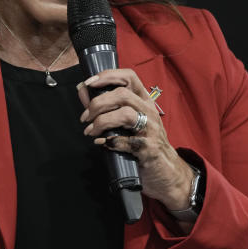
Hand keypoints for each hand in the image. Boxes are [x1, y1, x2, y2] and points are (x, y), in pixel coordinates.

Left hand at [77, 69, 193, 213]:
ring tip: (90, 132)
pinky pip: (128, 141)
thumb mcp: (125, 122)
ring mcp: (152, 129)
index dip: (107, 76)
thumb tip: (82, 90)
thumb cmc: (141, 143)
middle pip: (122, 95)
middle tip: (85, 118)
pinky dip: (111, 141)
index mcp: (143, 100)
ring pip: (125, 114)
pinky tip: (103, 143)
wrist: (165, 172)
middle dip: (97, 104)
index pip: (128, 77)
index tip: (88, 84)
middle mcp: (149, 111)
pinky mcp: (150, 148)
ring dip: (102, 122)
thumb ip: (103, 105)